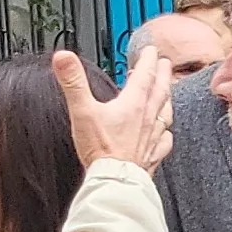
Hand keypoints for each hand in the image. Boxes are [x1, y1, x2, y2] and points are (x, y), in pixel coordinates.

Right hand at [55, 46, 173, 172]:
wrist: (114, 181)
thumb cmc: (100, 149)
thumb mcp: (82, 110)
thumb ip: (73, 82)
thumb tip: (63, 57)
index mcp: (133, 104)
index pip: (145, 75)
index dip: (148, 60)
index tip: (151, 50)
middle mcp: (148, 119)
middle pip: (160, 91)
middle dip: (163, 75)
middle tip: (165, 64)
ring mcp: (152, 138)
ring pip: (165, 113)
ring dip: (167, 99)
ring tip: (168, 93)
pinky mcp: (152, 155)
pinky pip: (165, 141)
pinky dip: (167, 133)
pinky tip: (167, 134)